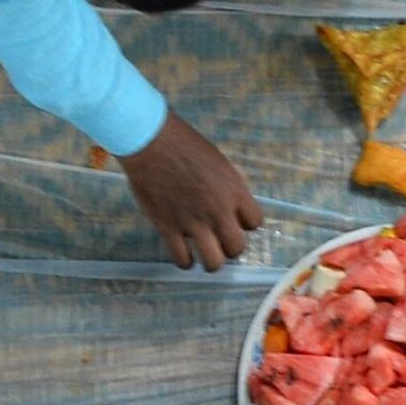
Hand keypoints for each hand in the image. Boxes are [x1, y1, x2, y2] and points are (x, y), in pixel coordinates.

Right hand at [119, 111, 260, 270]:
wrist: (151, 142)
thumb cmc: (184, 144)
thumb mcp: (218, 162)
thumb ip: (228, 187)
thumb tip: (231, 206)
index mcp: (234, 190)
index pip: (255, 222)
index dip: (246, 224)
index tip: (235, 221)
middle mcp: (217, 210)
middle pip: (237, 247)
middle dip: (231, 247)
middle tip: (221, 241)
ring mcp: (192, 222)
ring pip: (214, 262)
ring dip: (212, 261)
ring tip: (205, 254)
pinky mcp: (168, 228)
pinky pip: (182, 260)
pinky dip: (185, 262)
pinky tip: (185, 255)